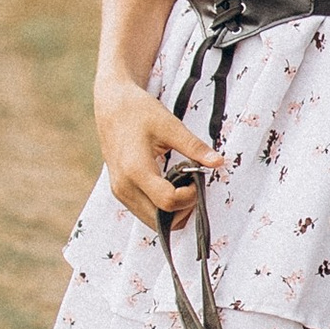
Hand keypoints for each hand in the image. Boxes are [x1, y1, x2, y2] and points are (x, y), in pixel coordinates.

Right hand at [97, 80, 216, 223]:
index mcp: (135, 170)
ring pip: (152, 222)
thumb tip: (218, 162)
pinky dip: (162, 208)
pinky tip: (171, 186)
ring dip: (173, 211)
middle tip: (193, 185)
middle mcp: (124, 187)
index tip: (197, 179)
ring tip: (183, 184)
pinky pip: (145, 212)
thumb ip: (194, 147)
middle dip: (183, 209)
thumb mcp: (170, 126)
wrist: (111, 106)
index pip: (168, 202)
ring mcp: (120, 192)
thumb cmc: (138, 111)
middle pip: (161, 221)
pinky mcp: (121, 192)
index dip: (190, 197)